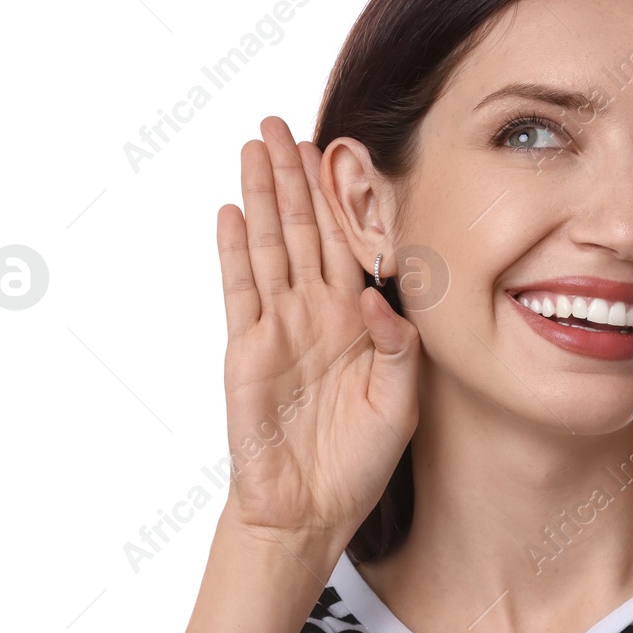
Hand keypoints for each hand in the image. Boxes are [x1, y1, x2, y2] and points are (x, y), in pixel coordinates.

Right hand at [215, 116, 419, 547]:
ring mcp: (279, 327)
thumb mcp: (401, 403)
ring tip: (256, 145)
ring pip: (270, 245)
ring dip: (263, 195)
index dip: (344, 200)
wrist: (310, 509)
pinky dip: (235, 249)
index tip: (343, 151)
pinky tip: (231, 210)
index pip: (351, 245)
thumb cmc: (359, 460)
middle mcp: (318, 314)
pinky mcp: (247, 349)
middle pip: (305, 230)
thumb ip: (400, 348)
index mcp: (360, 322)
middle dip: (297, 177)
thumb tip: (375, 298)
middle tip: (285, 123)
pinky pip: (240, 289)